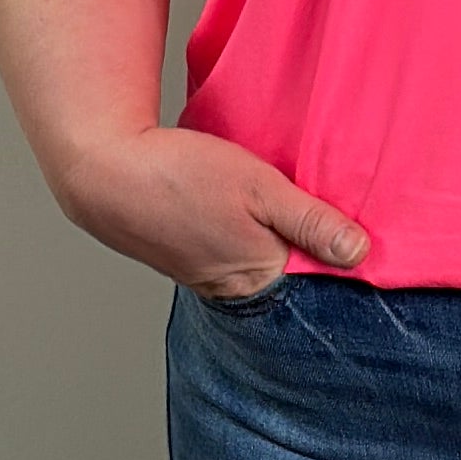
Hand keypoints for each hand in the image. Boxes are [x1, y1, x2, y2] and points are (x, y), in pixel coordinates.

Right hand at [57, 125, 369, 300]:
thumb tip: (360, 254)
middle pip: (288, 275)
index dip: (338, 256)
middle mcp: (231, 288)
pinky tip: (240, 209)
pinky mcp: (184, 257)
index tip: (355, 231)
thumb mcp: (261, 189)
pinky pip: (229, 250)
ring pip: (256, 260)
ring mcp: (205, 275)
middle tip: (320, 212)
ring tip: (279, 206)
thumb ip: (311, 222)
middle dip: (308, 250)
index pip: (317, 282)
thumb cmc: (179, 176)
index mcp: (256, 279)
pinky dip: (241, 232)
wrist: (100, 170)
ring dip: (272, 237)